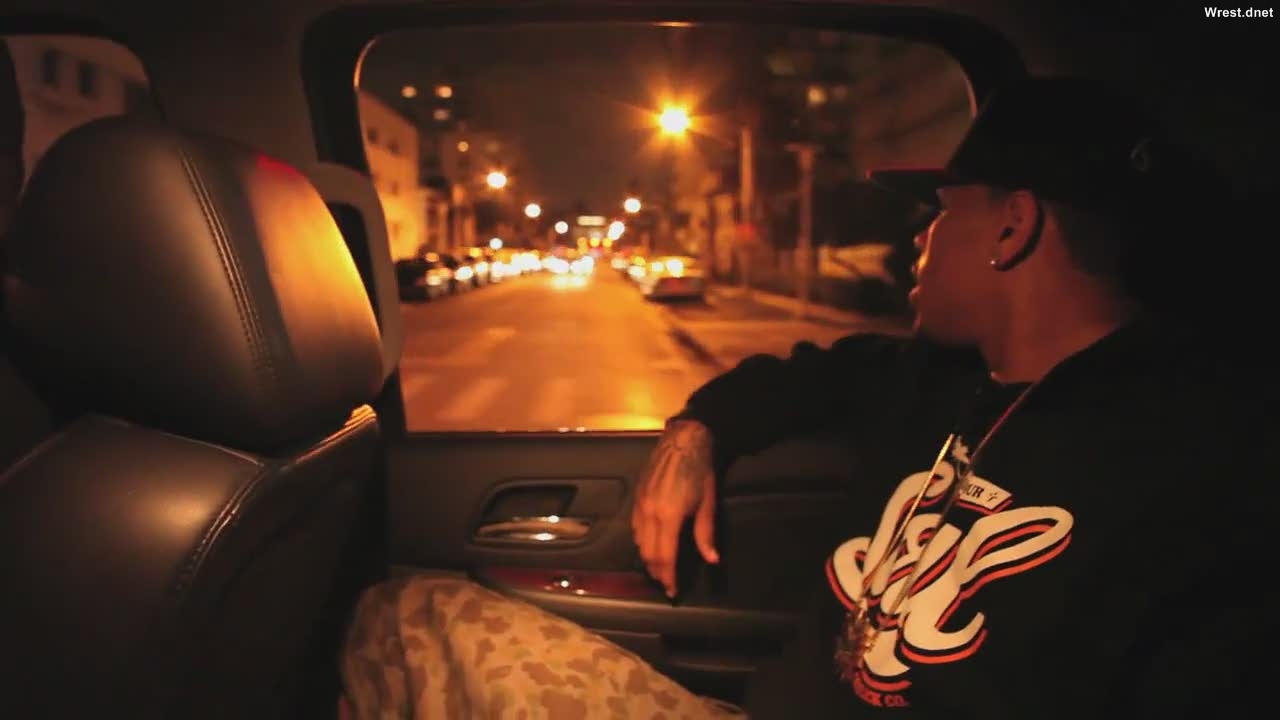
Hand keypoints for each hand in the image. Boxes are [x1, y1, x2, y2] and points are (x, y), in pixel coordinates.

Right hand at [631, 419, 718, 596]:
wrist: (684, 440)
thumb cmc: (699, 470)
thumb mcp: (707, 504)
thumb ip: (706, 534)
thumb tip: (712, 559)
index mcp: (668, 517)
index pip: (664, 557)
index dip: (668, 577)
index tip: (673, 590)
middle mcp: (649, 513)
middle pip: (648, 553)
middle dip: (657, 572)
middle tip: (666, 583)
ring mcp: (640, 504)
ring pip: (639, 542)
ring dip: (648, 558)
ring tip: (659, 567)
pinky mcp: (637, 496)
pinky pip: (635, 527)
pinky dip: (641, 541)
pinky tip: (650, 544)